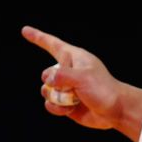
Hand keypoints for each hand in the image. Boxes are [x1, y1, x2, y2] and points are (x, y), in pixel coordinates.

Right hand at [21, 25, 141, 140]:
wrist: (116, 111)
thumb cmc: (104, 89)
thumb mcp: (83, 77)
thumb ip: (61, 75)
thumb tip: (47, 80)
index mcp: (74, 58)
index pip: (52, 44)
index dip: (38, 37)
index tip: (25, 30)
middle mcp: (68, 72)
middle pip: (45, 74)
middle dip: (54, 83)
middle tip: (74, 88)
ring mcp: (66, 88)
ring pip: (45, 90)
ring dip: (56, 97)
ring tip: (73, 100)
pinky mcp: (66, 103)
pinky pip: (50, 104)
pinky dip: (57, 108)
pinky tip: (69, 109)